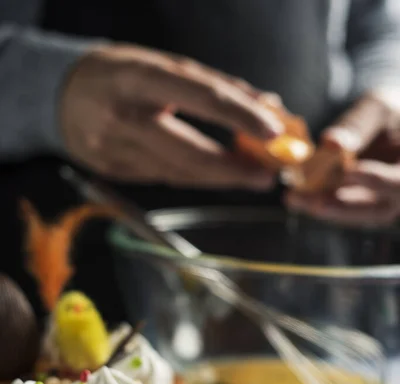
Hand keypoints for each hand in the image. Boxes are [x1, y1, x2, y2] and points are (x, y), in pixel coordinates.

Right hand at [61, 45, 282, 188]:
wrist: (59, 96)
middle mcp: (122, 116)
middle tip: (266, 176)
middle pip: (189, 154)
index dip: (240, 116)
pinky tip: (210, 173)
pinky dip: (191, 176)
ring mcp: (113, 150)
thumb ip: (212, 85)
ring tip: (248, 175)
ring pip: (179, 174)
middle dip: (233, 170)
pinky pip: (163, 178)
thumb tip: (266, 106)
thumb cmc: (119, 73)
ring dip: (218, 178)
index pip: (200, 97)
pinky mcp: (113, 172)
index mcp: (136, 77)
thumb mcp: (161, 65)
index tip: (273, 131)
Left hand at [285, 93, 399, 225]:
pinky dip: (318, 203)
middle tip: (315, 202)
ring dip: (324, 209)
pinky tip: (296, 197)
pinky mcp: (359, 205)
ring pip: (356, 215)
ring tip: (296, 200)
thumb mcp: (376, 108)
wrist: (388, 125)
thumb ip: (357, 125)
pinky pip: (341, 209)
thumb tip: (330, 143)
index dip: (375, 180)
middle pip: (377, 209)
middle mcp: (399, 192)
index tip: (350, 172)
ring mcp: (381, 202)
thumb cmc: (388, 112)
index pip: (399, 182)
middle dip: (343, 206)